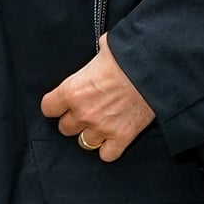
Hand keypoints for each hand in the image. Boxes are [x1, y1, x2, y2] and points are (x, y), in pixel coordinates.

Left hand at [39, 35, 154, 161]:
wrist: (154, 68)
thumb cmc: (128, 55)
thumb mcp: (102, 49)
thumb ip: (92, 61)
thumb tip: (99, 54)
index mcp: (72, 90)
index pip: (48, 108)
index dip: (55, 105)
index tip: (62, 103)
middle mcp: (83, 112)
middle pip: (65, 128)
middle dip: (74, 119)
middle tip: (87, 110)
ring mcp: (102, 128)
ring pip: (84, 143)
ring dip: (91, 134)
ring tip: (101, 123)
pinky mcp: (122, 137)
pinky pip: (107, 155)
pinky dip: (109, 148)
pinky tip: (113, 138)